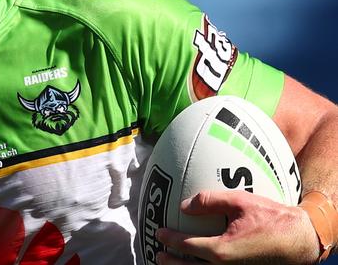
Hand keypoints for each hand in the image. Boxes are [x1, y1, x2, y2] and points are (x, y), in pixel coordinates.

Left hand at [155, 190, 319, 263]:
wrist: (301, 241)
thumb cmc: (272, 219)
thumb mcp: (240, 201)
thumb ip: (210, 201)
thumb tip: (185, 205)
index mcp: (221, 251)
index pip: (186, 246)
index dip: (170, 239)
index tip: (160, 233)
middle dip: (171, 263)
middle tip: (159, 255)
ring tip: (173, 264)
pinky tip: (200, 264)